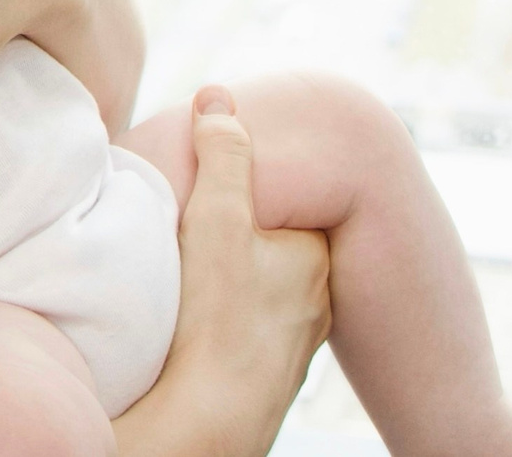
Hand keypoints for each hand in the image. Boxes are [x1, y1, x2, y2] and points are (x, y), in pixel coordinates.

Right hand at [113, 88, 330, 456]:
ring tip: (193, 274)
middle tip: (196, 228)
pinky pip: (253, 327)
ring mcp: (297, 341)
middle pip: (275, 244)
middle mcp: (318, 298)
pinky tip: (201, 320)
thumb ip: (222, 153)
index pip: (290, 200)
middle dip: (245, 232)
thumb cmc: (218, 315)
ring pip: (264, 288)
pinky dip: (230, 316)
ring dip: (236, 277)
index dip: (253, 187)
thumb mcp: (216, 216)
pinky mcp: (271, 374)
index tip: (215, 187)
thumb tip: (218, 94)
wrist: (214, 417)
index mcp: (315, 255)